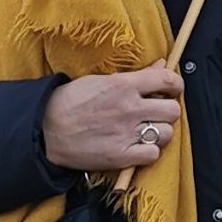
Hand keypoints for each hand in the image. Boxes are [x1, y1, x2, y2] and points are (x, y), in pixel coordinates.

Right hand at [42, 61, 183, 172]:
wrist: (45, 129)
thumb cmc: (70, 102)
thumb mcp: (101, 80)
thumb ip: (136, 76)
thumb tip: (161, 66)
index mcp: (124, 85)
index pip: (167, 80)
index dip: (176, 85)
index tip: (173, 89)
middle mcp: (129, 108)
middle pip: (172, 110)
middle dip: (167, 111)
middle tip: (156, 113)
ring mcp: (126, 133)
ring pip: (166, 133)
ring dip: (159, 132)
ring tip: (146, 131)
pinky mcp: (121, 156)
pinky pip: (153, 155)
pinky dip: (149, 152)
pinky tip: (137, 146)